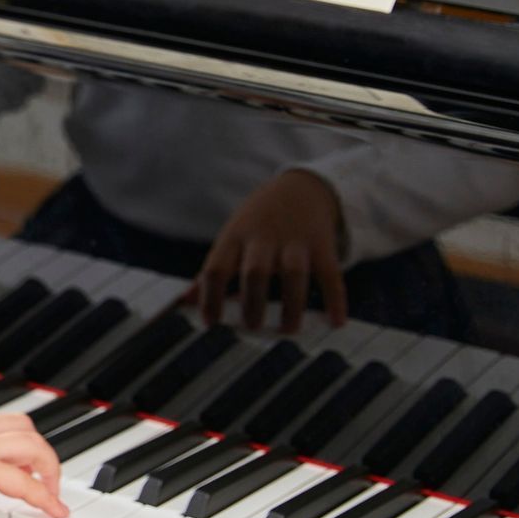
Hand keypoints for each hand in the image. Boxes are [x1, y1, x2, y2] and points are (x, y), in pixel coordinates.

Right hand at [0, 408, 68, 516]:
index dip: (0, 435)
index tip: (5, 450)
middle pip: (16, 424)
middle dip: (33, 446)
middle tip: (36, 471)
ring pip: (30, 443)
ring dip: (47, 467)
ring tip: (51, 490)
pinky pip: (25, 484)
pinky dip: (46, 499)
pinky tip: (57, 512)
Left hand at [196, 169, 348, 331]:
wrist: (301, 187)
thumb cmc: (257, 222)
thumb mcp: (231, 238)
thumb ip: (212, 271)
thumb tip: (184, 302)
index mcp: (235, 237)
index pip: (217, 268)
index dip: (210, 296)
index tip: (211, 323)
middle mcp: (263, 238)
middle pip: (255, 271)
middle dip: (252, 301)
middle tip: (251, 327)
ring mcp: (294, 240)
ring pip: (293, 273)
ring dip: (292, 304)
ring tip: (288, 329)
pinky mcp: (322, 244)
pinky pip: (329, 273)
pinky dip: (334, 298)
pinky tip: (335, 320)